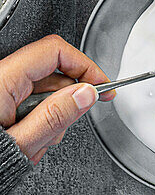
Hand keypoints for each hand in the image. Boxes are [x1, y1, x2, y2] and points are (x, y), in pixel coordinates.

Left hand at [0, 35, 110, 165]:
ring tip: (41, 142)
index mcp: (4, 79)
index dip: (84, 65)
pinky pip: (28, 103)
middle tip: (73, 120)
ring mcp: (1, 92)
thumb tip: (86, 94)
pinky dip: (38, 121)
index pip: (55, 51)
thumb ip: (54, 118)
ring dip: (51, 115)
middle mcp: (2, 79)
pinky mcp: (0, 105)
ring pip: (42, 90)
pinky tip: (31, 142)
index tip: (101, 85)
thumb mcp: (20, 144)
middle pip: (51, 72)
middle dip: (67, 97)